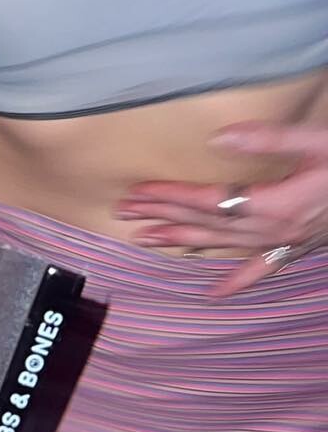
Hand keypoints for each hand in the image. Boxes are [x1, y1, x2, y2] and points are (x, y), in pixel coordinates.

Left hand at [117, 121, 327, 294]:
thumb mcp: (321, 141)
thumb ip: (272, 139)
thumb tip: (220, 136)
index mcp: (279, 203)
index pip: (209, 200)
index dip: (170, 196)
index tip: (136, 191)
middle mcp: (279, 229)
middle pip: (209, 223)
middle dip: (165, 215)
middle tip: (123, 211)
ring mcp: (290, 242)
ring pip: (227, 245)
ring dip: (186, 241)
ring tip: (146, 239)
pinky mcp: (301, 246)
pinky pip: (265, 268)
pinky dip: (239, 280)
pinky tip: (214, 295)